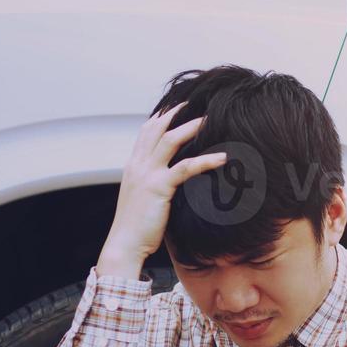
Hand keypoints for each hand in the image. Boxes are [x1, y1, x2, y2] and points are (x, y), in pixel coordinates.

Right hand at [98, 102, 226, 278]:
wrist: (123, 245)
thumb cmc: (137, 226)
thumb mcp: (143, 197)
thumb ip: (155, 182)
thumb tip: (175, 176)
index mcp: (133, 165)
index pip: (147, 131)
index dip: (163, 115)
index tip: (181, 105)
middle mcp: (137, 165)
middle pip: (157, 127)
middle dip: (177, 112)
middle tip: (198, 102)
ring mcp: (146, 174)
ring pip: (169, 140)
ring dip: (191, 127)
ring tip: (211, 119)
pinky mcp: (158, 188)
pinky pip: (185, 168)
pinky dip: (205, 160)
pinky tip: (222, 157)